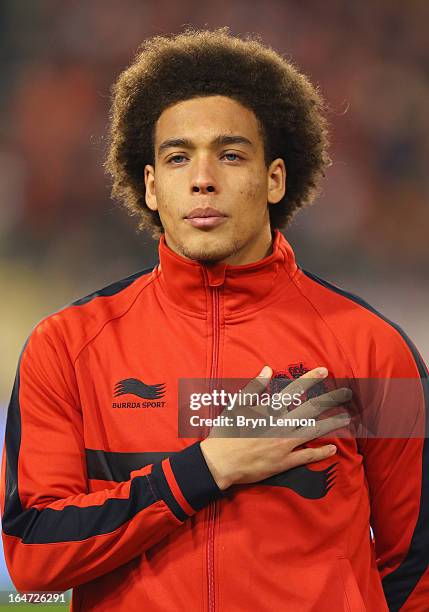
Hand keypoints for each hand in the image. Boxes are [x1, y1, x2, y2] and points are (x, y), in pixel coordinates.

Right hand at [200, 366, 351, 489]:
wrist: (219, 462)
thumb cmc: (226, 432)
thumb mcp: (237, 405)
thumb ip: (254, 386)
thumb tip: (267, 369)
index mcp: (269, 410)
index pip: (293, 390)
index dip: (310, 379)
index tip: (324, 371)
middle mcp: (280, 425)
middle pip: (311, 409)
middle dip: (330, 399)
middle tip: (346, 393)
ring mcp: (284, 444)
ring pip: (314, 431)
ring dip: (331, 424)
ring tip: (346, 418)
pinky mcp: (283, 462)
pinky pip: (307, 456)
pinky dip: (321, 453)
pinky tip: (333, 449)